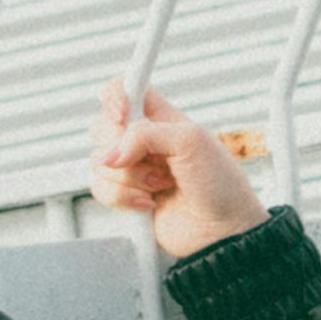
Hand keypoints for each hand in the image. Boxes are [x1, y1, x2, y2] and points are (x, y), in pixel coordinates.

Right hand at [93, 76, 266, 258]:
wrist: (222, 230)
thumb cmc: (220, 184)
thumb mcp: (192, 142)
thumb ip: (146, 134)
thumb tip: (113, 152)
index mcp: (161, 118)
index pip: (124, 89)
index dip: (114, 97)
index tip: (123, 114)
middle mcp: (142, 141)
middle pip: (101, 126)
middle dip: (123, 148)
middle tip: (157, 160)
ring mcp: (132, 169)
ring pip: (99, 161)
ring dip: (131, 178)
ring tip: (162, 184)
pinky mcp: (125, 196)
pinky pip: (100, 189)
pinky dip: (125, 198)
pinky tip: (151, 202)